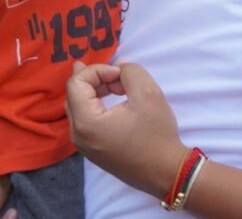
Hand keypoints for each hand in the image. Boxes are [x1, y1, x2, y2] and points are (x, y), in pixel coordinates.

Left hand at [65, 61, 187, 197]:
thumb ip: (130, 71)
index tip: (121, 75)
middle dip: (96, 79)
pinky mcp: (93, 151)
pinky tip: (115, 101)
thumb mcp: (148, 93)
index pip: (76, 82)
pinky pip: (85, 120)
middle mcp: (78, 135)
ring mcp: (84, 146)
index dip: (98, 70)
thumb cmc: (156, 134)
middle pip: (74, 94)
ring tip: (120, 87)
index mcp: (86, 122)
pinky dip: (97, 106)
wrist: (167, 173)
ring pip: (79, 106)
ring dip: (97, 91)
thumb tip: (118, 67)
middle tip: (120, 78)